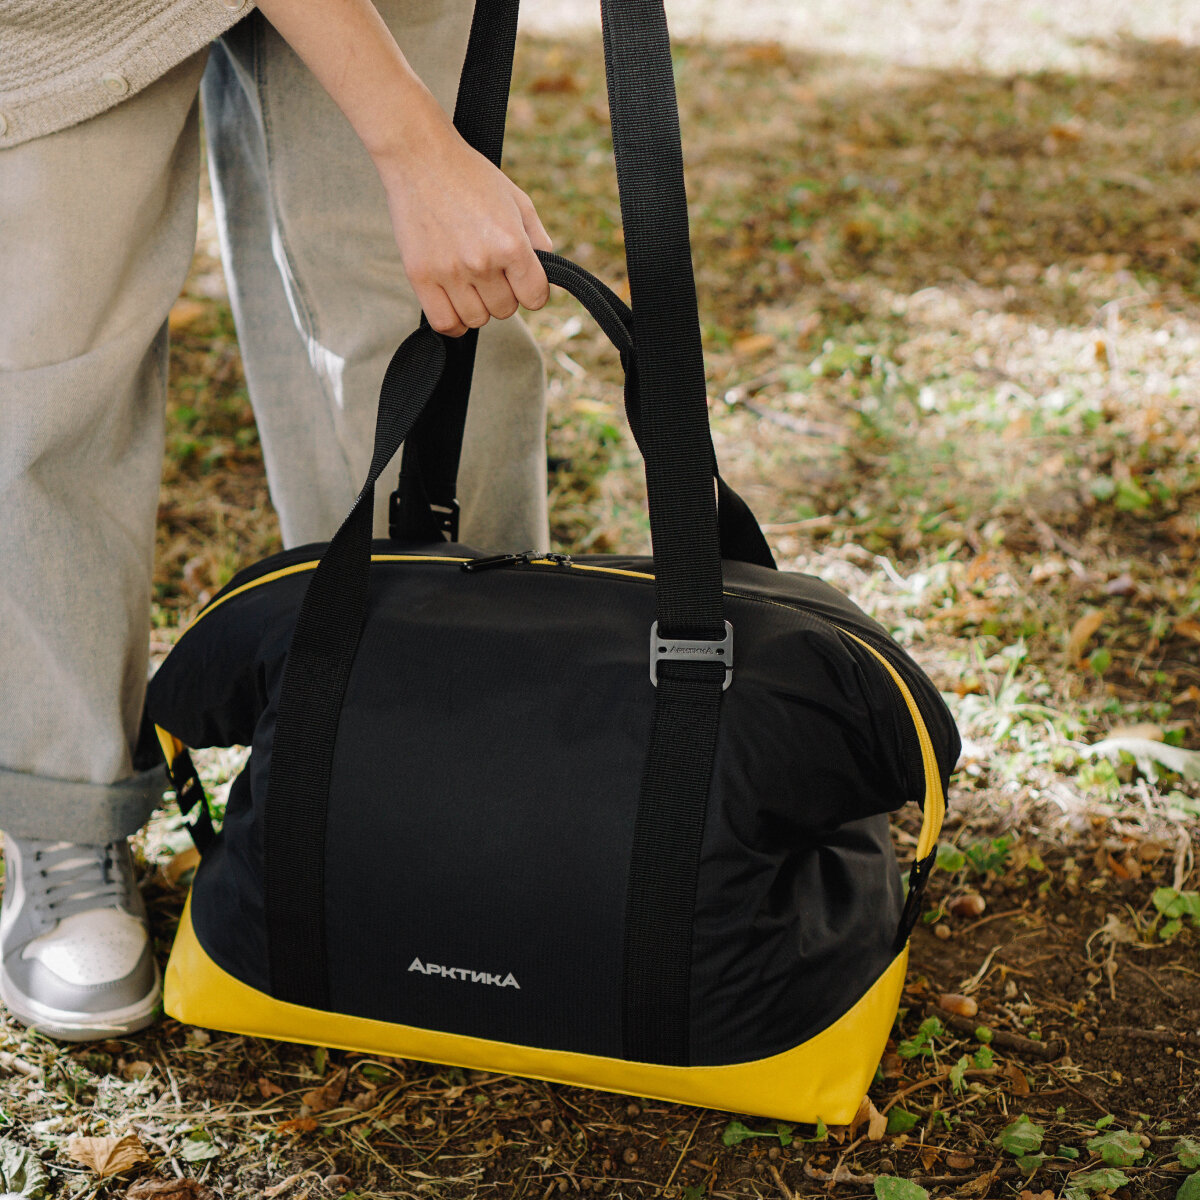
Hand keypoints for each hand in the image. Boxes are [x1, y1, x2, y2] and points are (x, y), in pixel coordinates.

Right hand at [377, 119, 552, 337]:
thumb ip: (539, 240)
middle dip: (503, 294)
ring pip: (477, 320)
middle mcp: (482, 262)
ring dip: (478, 306)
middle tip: (490, 270)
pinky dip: (454, 322)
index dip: (532, 291)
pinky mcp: (420, 276)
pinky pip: (445, 323)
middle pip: (506, 310)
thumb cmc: (470, 176)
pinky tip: (455, 303)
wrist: (420, 156)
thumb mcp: (518, 201)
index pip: (535, 298)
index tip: (521, 280)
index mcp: (511, 243)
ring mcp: (450, 271)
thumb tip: (546, 275)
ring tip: (470, 281)